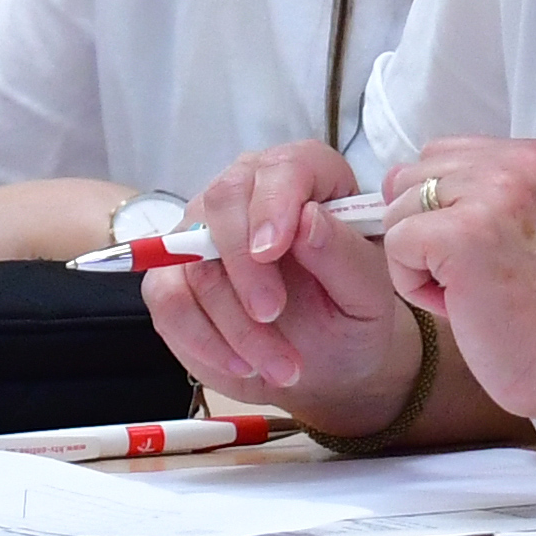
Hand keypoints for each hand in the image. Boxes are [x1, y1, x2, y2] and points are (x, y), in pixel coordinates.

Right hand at [145, 140, 420, 433]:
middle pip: (223, 202)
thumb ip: (343, 254)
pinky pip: (168, 299)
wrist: (324, 363)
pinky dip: (202, 338)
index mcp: (306, 179)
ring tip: (281, 366)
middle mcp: (247, 194)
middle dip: (243, 265)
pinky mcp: (175, 278)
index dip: (274, 204)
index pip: (282, 170)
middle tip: (270, 313)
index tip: (274, 249)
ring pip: (194, 260)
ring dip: (234, 323)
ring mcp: (202, 234)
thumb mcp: (367, 293)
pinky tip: (241, 365)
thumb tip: (308, 219)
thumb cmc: (351, 316)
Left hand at [369, 139, 535, 427]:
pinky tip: (457, 302)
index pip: (443, 154)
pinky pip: (395, 243)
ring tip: (469, 287)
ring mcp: (490, 195)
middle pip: (413, 175)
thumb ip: (474, 191)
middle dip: (426, 228)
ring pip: (398, 208)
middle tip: (477, 272)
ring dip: (420, 258)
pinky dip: (413, 283)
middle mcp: (518, 163)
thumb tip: (390, 182)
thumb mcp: (525, 221)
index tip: (486, 249)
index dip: (443, 207)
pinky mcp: (459, 235)